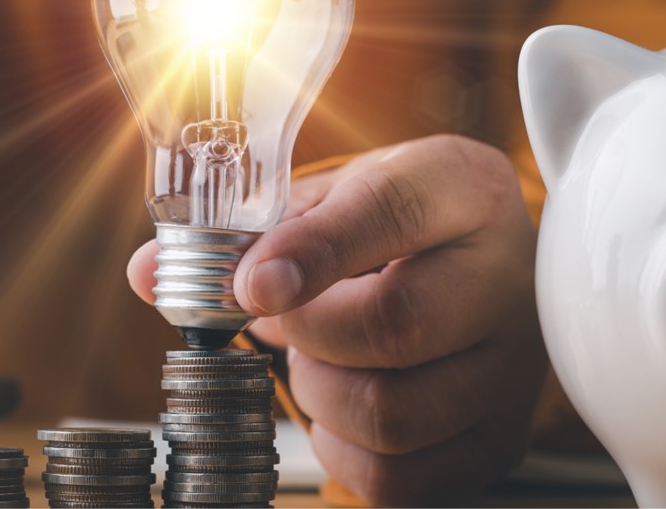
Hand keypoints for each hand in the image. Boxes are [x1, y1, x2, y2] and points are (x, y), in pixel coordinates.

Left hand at [129, 135, 547, 504]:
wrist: (477, 267)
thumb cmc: (392, 230)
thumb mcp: (329, 198)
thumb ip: (246, 229)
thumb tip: (151, 274)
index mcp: (461, 187)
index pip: (390, 211)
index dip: (310, 252)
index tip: (249, 283)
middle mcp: (509, 275)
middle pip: (394, 325)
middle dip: (305, 332)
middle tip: (283, 318)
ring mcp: (514, 367)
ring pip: (392, 414)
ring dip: (321, 395)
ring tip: (320, 359)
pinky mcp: (501, 439)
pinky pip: (399, 477)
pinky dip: (342, 451)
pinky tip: (343, 405)